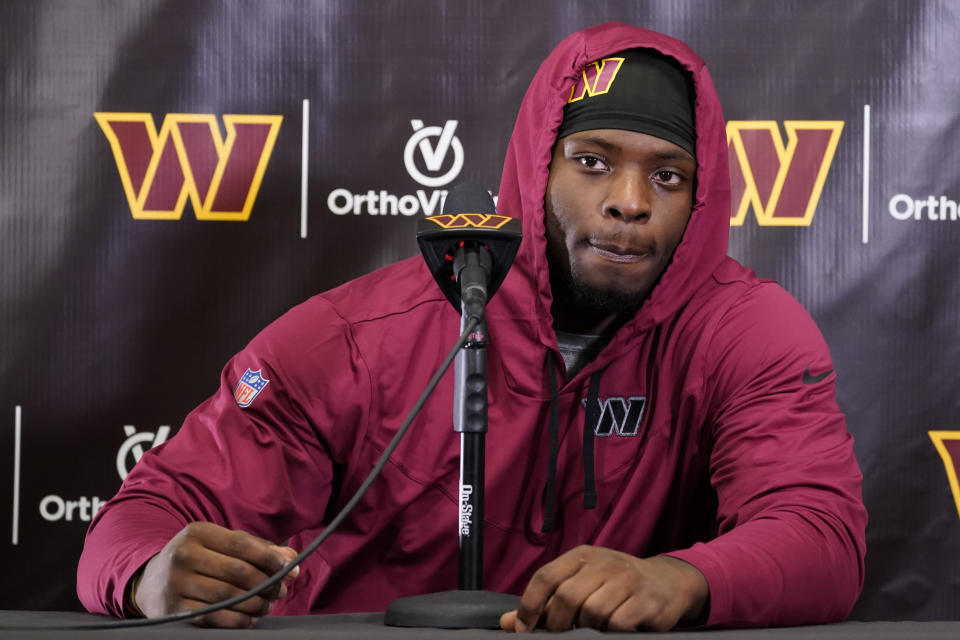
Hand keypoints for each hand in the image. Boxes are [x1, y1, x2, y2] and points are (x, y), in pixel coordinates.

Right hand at [131, 521, 299, 627]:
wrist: (151, 581)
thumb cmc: (199, 559)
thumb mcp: (221, 545)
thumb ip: (257, 549)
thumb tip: (292, 560)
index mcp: (197, 532)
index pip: (241, 545)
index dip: (270, 558)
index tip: (290, 569)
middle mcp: (183, 554)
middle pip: (237, 571)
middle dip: (266, 584)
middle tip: (280, 591)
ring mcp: (175, 582)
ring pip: (228, 596)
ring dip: (255, 604)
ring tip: (267, 605)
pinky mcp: (173, 609)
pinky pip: (214, 617)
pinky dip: (237, 620)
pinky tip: (249, 619)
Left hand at [499, 545, 707, 631]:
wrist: (668, 582)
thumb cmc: (616, 585)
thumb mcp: (581, 584)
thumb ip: (545, 602)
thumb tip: (508, 623)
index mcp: (581, 555)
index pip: (545, 576)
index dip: (530, 605)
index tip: (524, 629)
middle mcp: (603, 562)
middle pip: (566, 596)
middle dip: (558, 623)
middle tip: (562, 635)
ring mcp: (627, 579)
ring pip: (592, 611)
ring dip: (586, 629)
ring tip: (591, 631)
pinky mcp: (647, 600)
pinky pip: (617, 623)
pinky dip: (609, 632)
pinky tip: (613, 631)